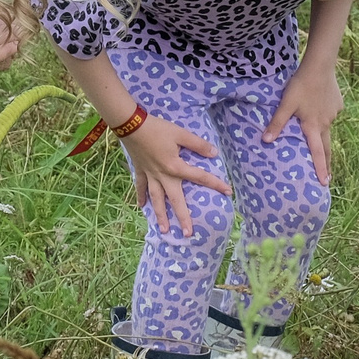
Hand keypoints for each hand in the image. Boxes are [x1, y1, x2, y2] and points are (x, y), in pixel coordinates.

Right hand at [123, 114, 228, 236]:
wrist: (130, 125)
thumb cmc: (157, 129)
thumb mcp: (180, 133)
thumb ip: (197, 144)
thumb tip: (213, 153)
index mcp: (175, 167)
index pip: (200, 177)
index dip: (215, 184)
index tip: (228, 192)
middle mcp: (163, 176)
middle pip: (175, 200)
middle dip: (182, 217)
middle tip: (188, 233)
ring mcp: (150, 175)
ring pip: (156, 199)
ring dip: (160, 215)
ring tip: (164, 230)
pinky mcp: (140, 171)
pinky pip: (141, 187)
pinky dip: (141, 197)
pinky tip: (142, 207)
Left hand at [261, 63, 343, 183]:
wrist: (320, 66)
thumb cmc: (301, 85)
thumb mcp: (286, 104)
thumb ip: (277, 122)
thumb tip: (266, 140)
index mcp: (313, 126)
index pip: (318, 153)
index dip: (321, 168)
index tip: (324, 182)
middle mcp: (326, 123)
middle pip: (327, 147)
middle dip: (326, 163)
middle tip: (327, 177)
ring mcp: (333, 113)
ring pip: (327, 128)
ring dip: (323, 135)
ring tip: (317, 134)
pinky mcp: (337, 104)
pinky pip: (330, 114)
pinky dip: (324, 115)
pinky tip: (318, 105)